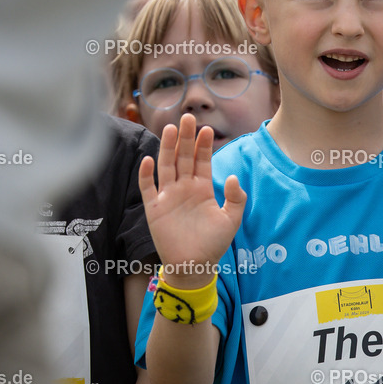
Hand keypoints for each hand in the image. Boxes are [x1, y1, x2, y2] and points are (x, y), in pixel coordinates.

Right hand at [138, 114, 246, 287]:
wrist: (194, 266)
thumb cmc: (213, 244)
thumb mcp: (231, 220)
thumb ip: (236, 199)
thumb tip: (231, 177)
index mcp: (202, 188)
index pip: (202, 160)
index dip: (204, 145)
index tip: (207, 129)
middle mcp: (184, 188)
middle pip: (184, 157)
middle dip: (186, 138)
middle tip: (189, 117)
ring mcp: (168, 197)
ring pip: (166, 166)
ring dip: (168, 148)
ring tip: (171, 129)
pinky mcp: (154, 209)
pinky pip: (148, 188)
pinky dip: (146, 175)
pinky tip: (148, 160)